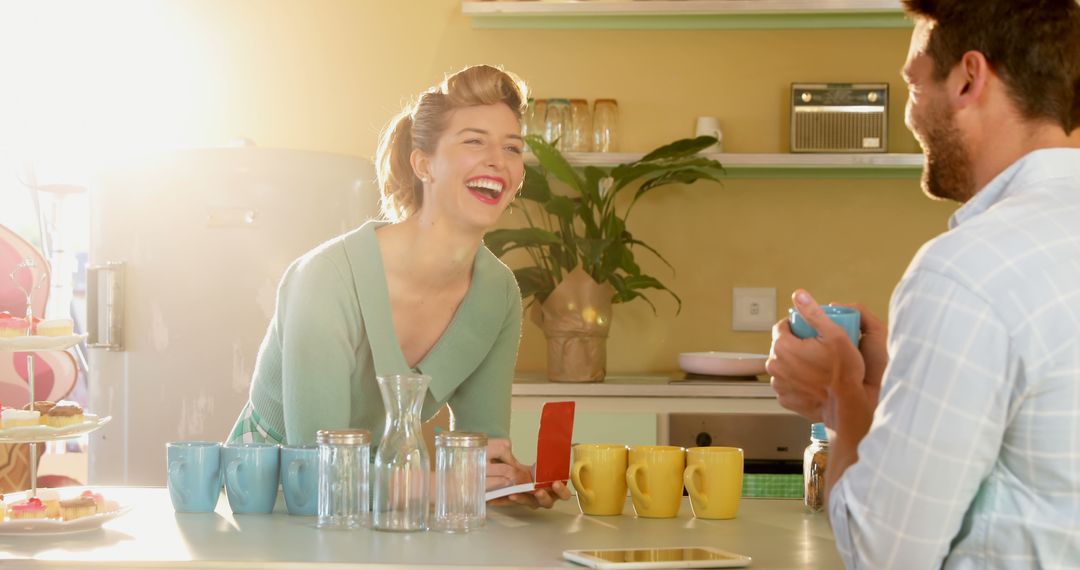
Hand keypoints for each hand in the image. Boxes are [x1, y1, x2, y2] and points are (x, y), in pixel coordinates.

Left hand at [484, 438, 571, 509]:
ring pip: (530, 503)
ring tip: (514, 494)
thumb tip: (557, 445)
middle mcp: (545, 496)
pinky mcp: (518, 500)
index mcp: (555, 488)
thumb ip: (550, 459)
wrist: (522, 471)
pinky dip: (505, 500)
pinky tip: (497, 497)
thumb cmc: (538, 468)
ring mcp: (532, 500)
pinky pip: (513, 502)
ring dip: (523, 499)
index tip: (555, 483)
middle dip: (543, 497)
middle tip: (537, 491)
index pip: (563, 493)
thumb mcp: (544, 462)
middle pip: (548, 503)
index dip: (561, 490)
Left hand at [766, 290, 876, 436]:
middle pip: (781, 347)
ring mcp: (778, 384)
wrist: (846, 406)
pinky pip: (787, 383)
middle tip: (816, 349)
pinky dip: (796, 381)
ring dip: (794, 364)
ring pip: (783, 365)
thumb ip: (812, 313)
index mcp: (782, 346)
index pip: (781, 327)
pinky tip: (811, 381)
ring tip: (815, 367)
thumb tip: (799, 295)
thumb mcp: (833, 335)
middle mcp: (774, 365)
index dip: (796, 326)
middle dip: (795, 345)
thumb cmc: (843, 372)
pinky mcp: (784, 398)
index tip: (809, 331)